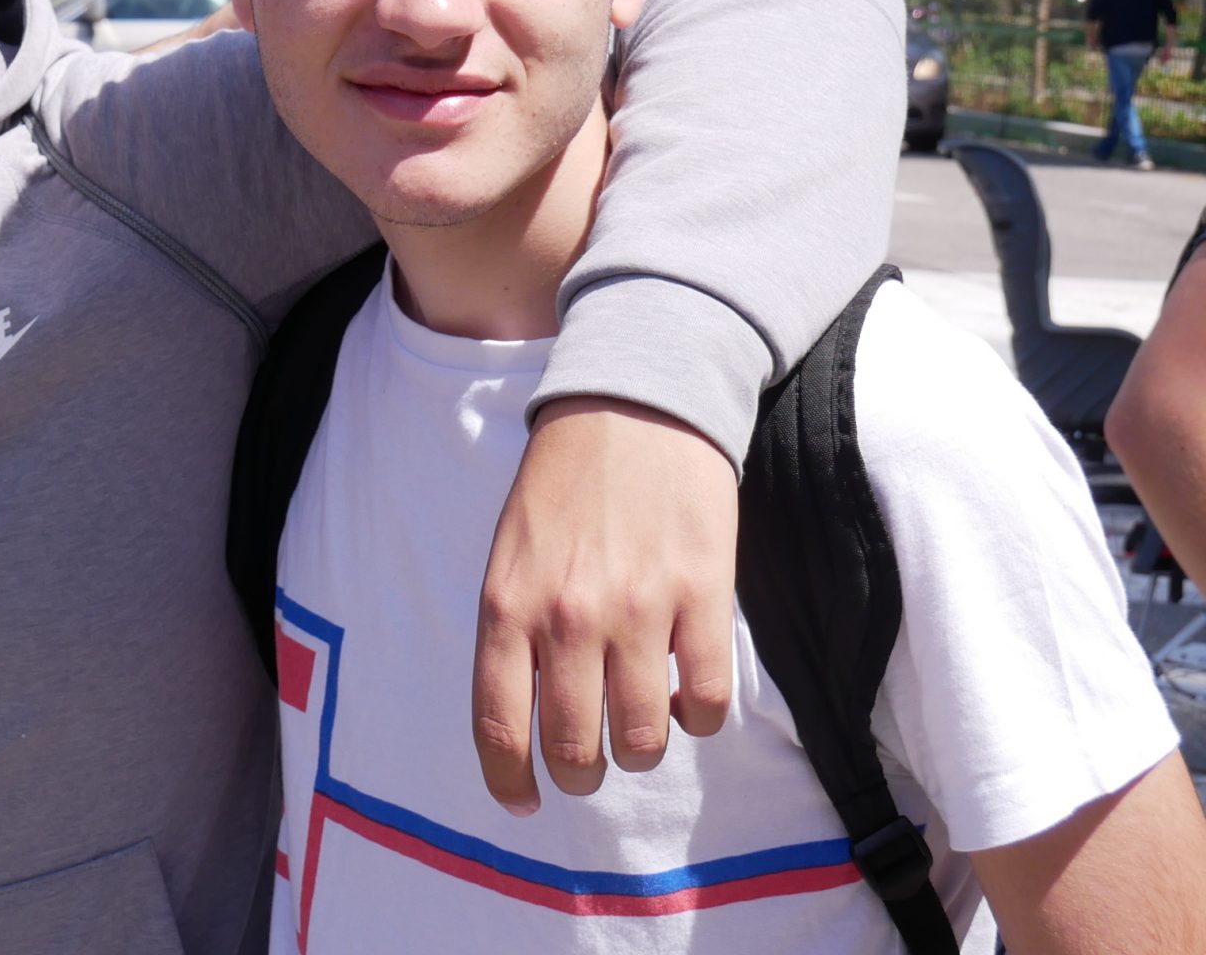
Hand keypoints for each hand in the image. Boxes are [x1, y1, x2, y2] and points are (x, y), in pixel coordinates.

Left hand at [471, 396, 735, 812]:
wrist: (632, 406)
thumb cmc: (562, 482)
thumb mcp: (510, 553)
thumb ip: (516, 631)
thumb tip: (531, 716)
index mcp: (508, 604)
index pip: (500, 723)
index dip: (509, 778)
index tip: (521, 800)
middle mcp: (568, 617)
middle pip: (576, 749)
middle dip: (581, 773)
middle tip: (589, 763)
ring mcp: (639, 610)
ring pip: (643, 740)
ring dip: (641, 749)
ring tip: (640, 723)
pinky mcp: (704, 598)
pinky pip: (706, 704)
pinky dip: (697, 718)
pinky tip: (686, 693)